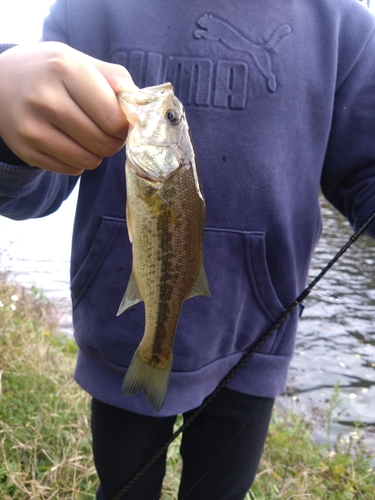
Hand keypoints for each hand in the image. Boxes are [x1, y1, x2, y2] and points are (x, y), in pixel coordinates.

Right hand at [0, 42, 136, 174]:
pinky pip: (72, 170)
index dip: (124, 125)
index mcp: (64, 69)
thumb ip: (115, 80)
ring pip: (89, 160)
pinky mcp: (27, 151)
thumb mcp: (80, 61)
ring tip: (90, 137)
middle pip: (103, 142)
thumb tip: (140, 107)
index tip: (121, 121)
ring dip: (97, 153)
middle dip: (114, 141)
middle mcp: (44, 98)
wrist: (0, 83)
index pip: (112, 117)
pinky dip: (79, 161)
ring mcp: (32, 128)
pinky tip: (70, 142)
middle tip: (108, 131)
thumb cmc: (51, 72)